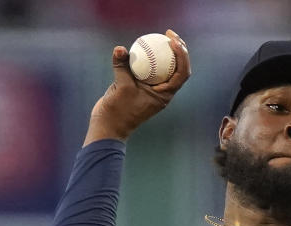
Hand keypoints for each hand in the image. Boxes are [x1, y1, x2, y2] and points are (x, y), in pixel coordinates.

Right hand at [84, 29, 191, 144]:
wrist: (108, 126)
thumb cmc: (117, 111)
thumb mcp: (120, 87)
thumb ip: (121, 66)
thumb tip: (120, 49)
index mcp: (165, 95)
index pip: (181, 73)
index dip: (182, 55)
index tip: (173, 42)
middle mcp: (163, 92)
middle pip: (178, 68)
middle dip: (178, 49)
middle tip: (169, 34)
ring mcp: (153, 89)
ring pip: (165, 68)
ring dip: (166, 52)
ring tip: (161, 35)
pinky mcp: (142, 86)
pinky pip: (150, 68)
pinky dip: (149, 56)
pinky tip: (143, 43)